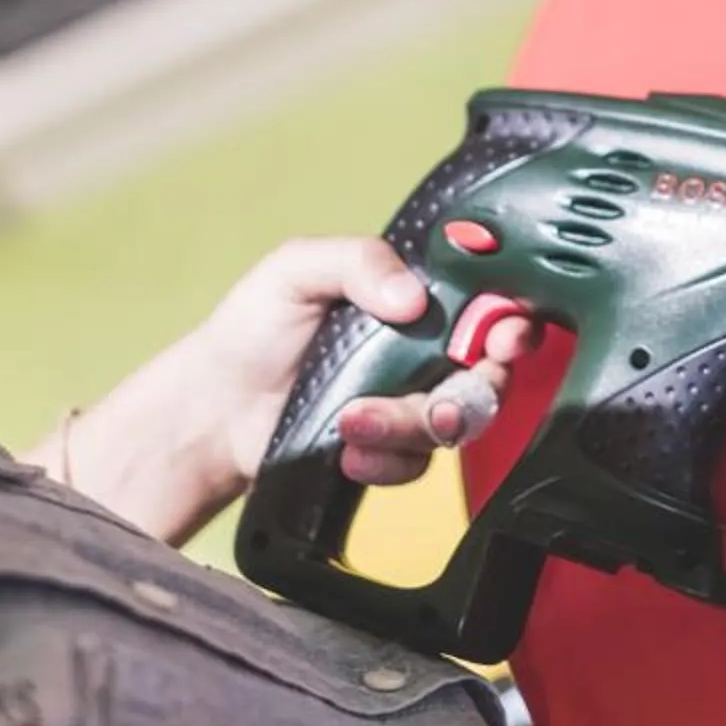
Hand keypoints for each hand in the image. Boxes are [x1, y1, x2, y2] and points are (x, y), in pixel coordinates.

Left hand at [21, 237, 535, 546]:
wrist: (215, 409)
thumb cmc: (253, 328)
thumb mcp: (296, 269)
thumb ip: (357, 261)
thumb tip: (412, 296)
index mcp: (414, 297)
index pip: (488, 304)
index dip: (510, 320)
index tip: (504, 335)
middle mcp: (423, 351)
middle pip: (489, 374)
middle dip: (474, 391)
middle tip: (443, 402)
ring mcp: (409, 402)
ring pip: (455, 424)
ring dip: (407, 425)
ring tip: (352, 420)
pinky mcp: (391, 449)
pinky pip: (418, 464)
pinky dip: (384, 458)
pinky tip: (344, 446)